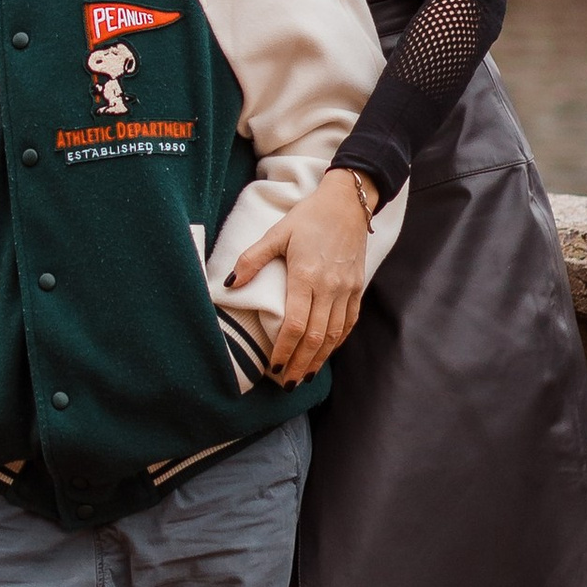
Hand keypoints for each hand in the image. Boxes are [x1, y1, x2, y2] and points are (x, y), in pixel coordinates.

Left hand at [228, 166, 372, 386]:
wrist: (348, 203)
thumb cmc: (309, 217)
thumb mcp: (277, 232)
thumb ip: (252, 259)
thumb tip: (230, 284)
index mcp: (305, 275)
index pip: (295, 325)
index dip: (284, 351)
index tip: (273, 369)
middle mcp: (328, 287)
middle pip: (315, 337)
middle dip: (300, 364)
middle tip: (287, 384)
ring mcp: (346, 289)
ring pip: (333, 335)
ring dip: (318, 359)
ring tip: (304, 376)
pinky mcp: (357, 288)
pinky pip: (348, 323)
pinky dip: (337, 342)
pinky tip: (326, 353)